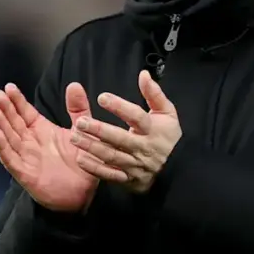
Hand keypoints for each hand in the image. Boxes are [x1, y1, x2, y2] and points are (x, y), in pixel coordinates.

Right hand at [0, 82, 108, 212]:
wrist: (86, 193)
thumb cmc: (82, 163)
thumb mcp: (82, 130)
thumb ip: (78, 109)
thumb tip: (74, 84)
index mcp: (42, 131)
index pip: (26, 113)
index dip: (17, 101)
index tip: (9, 87)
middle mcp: (31, 143)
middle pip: (14, 123)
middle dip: (6, 109)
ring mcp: (26, 158)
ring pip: (9, 139)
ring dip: (0, 125)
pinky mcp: (26, 174)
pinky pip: (11, 160)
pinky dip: (3, 148)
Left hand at [70, 70, 181, 192]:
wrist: (179, 169)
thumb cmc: (168, 136)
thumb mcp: (167, 112)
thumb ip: (154, 93)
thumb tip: (144, 74)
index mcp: (152, 130)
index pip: (136, 117)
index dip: (119, 107)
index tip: (101, 97)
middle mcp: (143, 148)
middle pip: (120, 138)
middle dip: (99, 130)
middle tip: (79, 122)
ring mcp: (135, 165)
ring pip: (111, 156)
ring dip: (92, 147)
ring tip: (74, 137)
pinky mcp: (128, 179)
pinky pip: (110, 175)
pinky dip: (94, 169)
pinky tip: (80, 159)